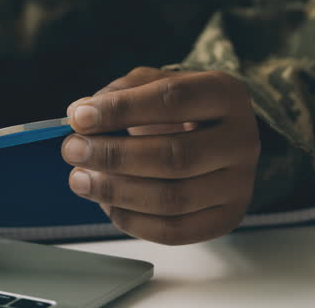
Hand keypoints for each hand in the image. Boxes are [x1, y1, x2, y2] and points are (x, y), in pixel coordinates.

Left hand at [63, 67, 259, 244]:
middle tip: (72, 150)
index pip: (173, 100)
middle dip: (113, 156)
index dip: (121, 110)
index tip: (80, 118)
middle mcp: (242, 140)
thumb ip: (116, 94)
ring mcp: (240, 184)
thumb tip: (79, 114)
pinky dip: (132, 220)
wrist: (212, 136)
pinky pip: (175, 231)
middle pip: (174, 156)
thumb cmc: (176, 108)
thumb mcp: (150, 85)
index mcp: (225, 93)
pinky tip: (106, 203)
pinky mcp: (227, 217)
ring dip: (116, 191)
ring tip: (80, 179)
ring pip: (173, 199)